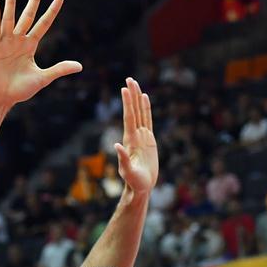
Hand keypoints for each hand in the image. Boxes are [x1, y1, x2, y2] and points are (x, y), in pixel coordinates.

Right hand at [0, 0, 81, 109]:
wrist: (1, 98)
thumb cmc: (20, 90)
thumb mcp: (42, 78)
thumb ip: (59, 70)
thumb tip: (80, 66)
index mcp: (30, 46)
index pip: (44, 24)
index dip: (51, 12)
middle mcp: (19, 40)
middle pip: (28, 16)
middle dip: (34, 0)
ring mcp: (5, 42)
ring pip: (10, 18)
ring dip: (11, 3)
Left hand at [114, 78, 157, 195]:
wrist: (141, 187)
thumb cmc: (134, 182)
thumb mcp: (128, 172)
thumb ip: (123, 160)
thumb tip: (117, 145)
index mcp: (130, 141)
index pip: (129, 117)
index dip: (127, 103)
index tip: (124, 89)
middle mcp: (135, 135)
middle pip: (134, 111)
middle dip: (132, 95)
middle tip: (129, 79)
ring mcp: (142, 136)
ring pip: (140, 113)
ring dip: (138, 99)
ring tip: (135, 84)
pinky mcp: (149, 140)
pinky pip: (148, 120)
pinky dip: (146, 109)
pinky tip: (145, 98)